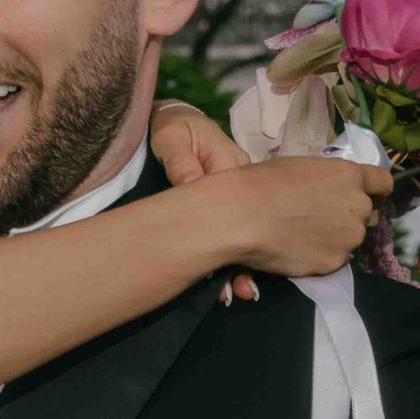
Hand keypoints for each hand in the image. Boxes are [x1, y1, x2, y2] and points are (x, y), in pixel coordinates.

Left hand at [150, 97, 264, 299]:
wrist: (172, 127)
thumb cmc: (172, 131)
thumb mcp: (171, 137)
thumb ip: (179, 159)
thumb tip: (190, 181)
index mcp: (229, 163)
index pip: (235, 202)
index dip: (231, 233)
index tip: (222, 263)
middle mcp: (242, 184)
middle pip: (248, 226)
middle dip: (246, 259)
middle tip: (238, 290)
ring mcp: (239, 198)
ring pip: (248, 234)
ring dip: (245, 263)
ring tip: (242, 291)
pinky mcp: (233, 208)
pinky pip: (240, 234)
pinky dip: (239, 257)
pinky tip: (237, 280)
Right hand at [220, 151, 391, 278]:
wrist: (244, 214)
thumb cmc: (265, 182)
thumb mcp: (304, 168)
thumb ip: (328, 180)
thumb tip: (329, 192)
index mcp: (350, 175)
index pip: (383, 183)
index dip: (375, 190)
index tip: (366, 196)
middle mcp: (358, 206)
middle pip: (365, 212)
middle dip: (347, 215)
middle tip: (318, 218)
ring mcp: (349, 237)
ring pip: (350, 238)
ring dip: (335, 237)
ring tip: (303, 236)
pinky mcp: (335, 262)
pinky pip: (334, 259)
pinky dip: (320, 256)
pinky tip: (297, 250)